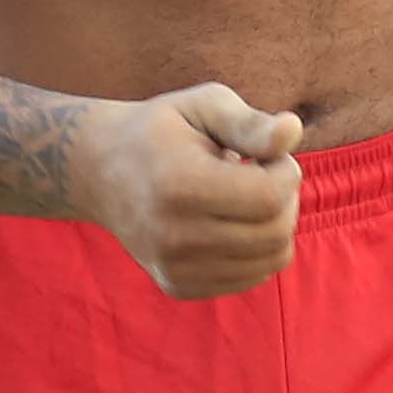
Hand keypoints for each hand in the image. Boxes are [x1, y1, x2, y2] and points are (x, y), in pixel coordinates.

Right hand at [81, 85, 301, 300]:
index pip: (269, 196)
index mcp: (180, 185)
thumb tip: (291, 132)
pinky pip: (250, 278)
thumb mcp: (203, 106)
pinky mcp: (178, 286)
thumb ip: (248, 122)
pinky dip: (257, 250)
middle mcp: (173, 236)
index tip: (270, 155)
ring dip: (275, 225)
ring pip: (271, 260)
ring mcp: (174, 268)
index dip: (287, 172)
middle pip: (275, 232)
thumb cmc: (163, 131)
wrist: (101, 172)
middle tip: (263, 174)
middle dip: (286, 199)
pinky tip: (232, 222)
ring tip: (247, 198)